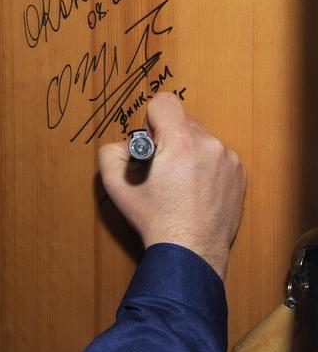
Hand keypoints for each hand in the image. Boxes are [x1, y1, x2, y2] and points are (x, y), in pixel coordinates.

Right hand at [98, 93, 245, 278]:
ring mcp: (228, 159)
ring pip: (202, 138)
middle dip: (169, 138)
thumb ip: (110, 152)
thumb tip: (126, 144)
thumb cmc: (155, 219)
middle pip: (183, 121)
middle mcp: (209, 144)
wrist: (189, 250)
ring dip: (189, 151)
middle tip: (161, 168)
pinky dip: (206, 166)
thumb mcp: (115, 185)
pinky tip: (196, 189)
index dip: (150, 119)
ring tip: (180, 182)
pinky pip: (218, 155)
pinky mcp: (239, 173)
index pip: (164, 101)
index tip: (150, 141)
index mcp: (179, 142)